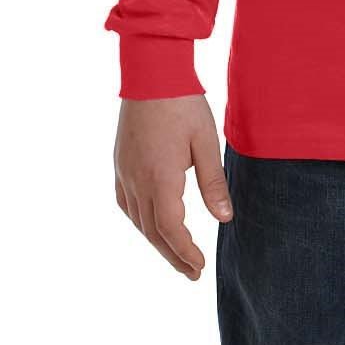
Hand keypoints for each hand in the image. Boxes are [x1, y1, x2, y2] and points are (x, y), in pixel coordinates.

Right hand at [113, 94, 233, 279]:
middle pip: (152, 232)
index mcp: (160, 178)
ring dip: (156, 241)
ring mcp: (124, 172)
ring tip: (176, 254)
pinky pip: (125, 203)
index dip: (185, 252)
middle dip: (173, 255)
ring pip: (137, 220)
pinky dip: (140, 220)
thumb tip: (224, 219)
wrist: (151, 71)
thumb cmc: (183, 104)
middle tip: (192, 272)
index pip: (171, 229)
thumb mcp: (205, 142)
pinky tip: (150, 223)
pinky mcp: (120, 162)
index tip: (199, 267)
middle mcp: (136, 181)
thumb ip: (213, 182)